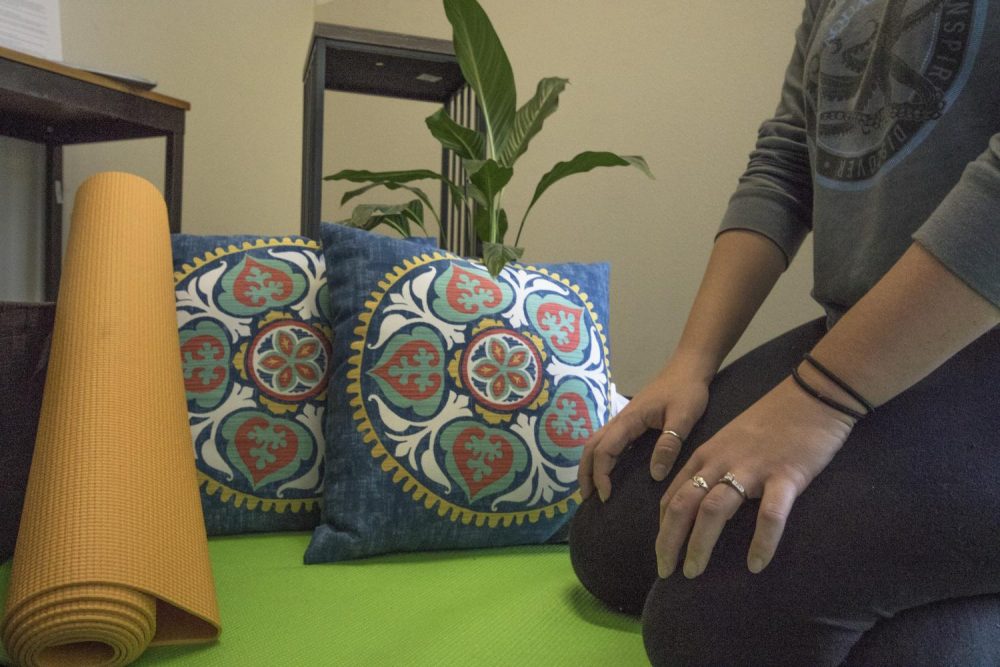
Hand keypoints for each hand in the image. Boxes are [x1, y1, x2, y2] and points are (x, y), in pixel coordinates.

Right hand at [579, 360, 710, 501]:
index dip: (601, 475)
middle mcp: (620, 420)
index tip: (607, 496)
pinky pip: (607, 441)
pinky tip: (609, 470)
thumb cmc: (687, 390)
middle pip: (590, 447)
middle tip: (588, 498)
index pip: (604, 450)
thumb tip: (654, 474)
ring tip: (592, 488)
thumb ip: (669, 444)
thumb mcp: (683, 417)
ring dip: (589, 465)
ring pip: (595, 443)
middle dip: (585, 473)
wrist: (689, 367)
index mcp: (629, 420)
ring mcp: (623, 419)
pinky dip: (601, 457)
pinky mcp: (630, 421)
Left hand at [655, 377, 853, 578]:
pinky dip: (761, 542)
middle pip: (683, 505)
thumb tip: (698, 503)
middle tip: (666, 572)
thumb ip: (713, 468)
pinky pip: (770, 514)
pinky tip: (756, 565)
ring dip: (699, 544)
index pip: (672, 496)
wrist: (812, 394)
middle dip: (669, 541)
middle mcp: (722, 462)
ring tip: (694, 572)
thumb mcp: (730, 441)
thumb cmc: (772, 421)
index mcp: (706, 455)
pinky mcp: (786, 475)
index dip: (663, 529)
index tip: (662, 555)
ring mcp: (753, 468)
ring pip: (714, 510)